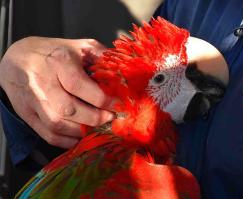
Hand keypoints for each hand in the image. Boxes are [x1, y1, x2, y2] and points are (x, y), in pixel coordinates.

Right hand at [0, 37, 114, 148]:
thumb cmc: (54, 53)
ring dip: (83, 131)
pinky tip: (82, 135)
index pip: (79, 85)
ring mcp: (33, 100)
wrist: (17, 59)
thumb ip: (102, 57)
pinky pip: (49, 135)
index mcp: (58, 61)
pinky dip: (69, 141)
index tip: (117, 105)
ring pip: (58, 125)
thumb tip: (124, 74)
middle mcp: (42, 82)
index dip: (101, 99)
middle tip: (110, 118)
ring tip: (99, 127)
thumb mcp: (79, 46)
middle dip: (95, 118)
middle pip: (69, 108)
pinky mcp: (28, 115)